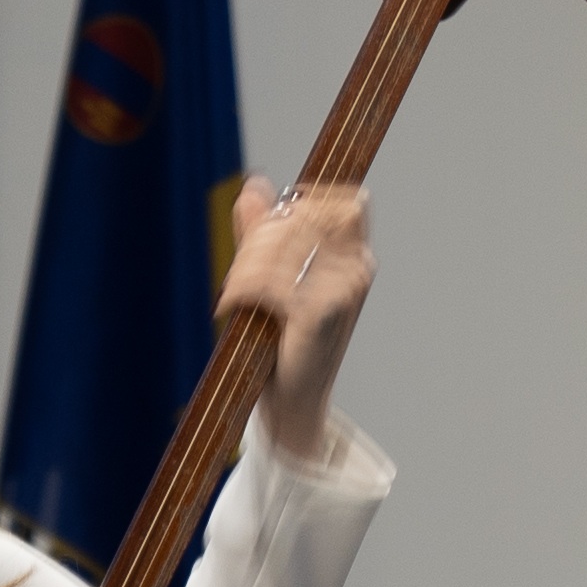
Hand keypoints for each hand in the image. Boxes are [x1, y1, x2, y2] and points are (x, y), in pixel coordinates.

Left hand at [222, 174, 374, 467]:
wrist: (292, 402)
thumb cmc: (285, 340)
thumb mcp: (277, 276)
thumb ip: (265, 230)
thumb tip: (256, 184)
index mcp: (356, 258)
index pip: (341, 202)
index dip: (304, 203)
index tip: (272, 228)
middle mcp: (357, 269)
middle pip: (301, 218)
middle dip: (259, 241)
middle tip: (239, 273)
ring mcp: (343, 290)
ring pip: (281, 245)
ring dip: (245, 268)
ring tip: (233, 295)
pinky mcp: (320, 313)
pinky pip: (269, 280)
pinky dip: (241, 291)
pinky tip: (229, 309)